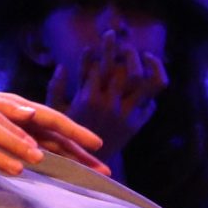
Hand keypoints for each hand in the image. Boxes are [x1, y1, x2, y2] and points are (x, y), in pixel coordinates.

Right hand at [49, 29, 166, 158]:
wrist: (87, 166)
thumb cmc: (68, 137)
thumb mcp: (56, 113)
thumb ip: (56, 88)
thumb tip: (62, 65)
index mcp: (88, 98)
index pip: (100, 64)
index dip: (103, 49)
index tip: (104, 40)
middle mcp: (109, 104)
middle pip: (124, 69)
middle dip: (125, 51)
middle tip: (125, 45)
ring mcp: (125, 114)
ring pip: (145, 82)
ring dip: (149, 66)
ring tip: (147, 56)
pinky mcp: (136, 124)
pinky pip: (151, 103)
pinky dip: (151, 92)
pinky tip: (148, 81)